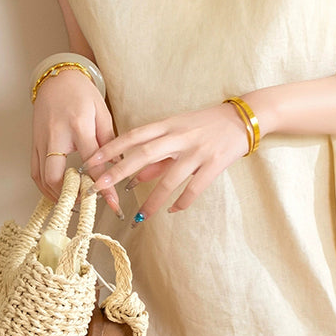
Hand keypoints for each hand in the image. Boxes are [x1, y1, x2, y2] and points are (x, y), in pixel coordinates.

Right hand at [31, 68, 122, 215]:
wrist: (57, 78)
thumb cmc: (82, 94)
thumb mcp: (102, 114)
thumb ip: (109, 141)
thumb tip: (118, 167)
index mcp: (77, 126)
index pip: (92, 163)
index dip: (102, 185)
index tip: (113, 203)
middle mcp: (56, 135)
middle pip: (57, 176)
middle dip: (71, 196)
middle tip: (86, 205)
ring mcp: (40, 141)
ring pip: (42, 178)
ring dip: (57, 196)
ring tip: (74, 205)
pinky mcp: (33, 143)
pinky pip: (35, 172)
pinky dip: (44, 187)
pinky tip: (57, 195)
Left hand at [83, 103, 249, 221]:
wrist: (243, 118)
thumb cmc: (206, 125)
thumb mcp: (178, 133)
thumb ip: (157, 156)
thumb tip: (133, 178)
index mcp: (168, 125)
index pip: (134, 135)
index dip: (111, 148)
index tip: (92, 161)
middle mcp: (180, 136)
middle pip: (144, 154)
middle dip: (119, 172)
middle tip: (99, 188)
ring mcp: (198, 151)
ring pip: (170, 178)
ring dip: (153, 199)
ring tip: (140, 216)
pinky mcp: (215, 164)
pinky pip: (195, 188)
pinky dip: (182, 201)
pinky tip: (173, 211)